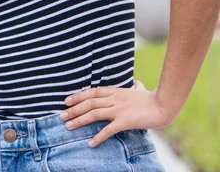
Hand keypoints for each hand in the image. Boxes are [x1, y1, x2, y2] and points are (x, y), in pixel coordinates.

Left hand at [60, 81, 177, 146]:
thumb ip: (136, 86)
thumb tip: (137, 82)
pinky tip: (91, 143)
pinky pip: (109, 129)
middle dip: (73, 109)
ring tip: (68, 127)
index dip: (78, 96)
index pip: (91, 93)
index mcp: (115, 92)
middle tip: (61, 116)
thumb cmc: (153, 99)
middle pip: (88, 103)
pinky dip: (99, 136)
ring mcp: (118, 109)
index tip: (66, 101)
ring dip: (79, 120)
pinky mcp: (125, 121)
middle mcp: (113, 99)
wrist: (164, 105)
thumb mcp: (141, 90)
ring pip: (94, 114)